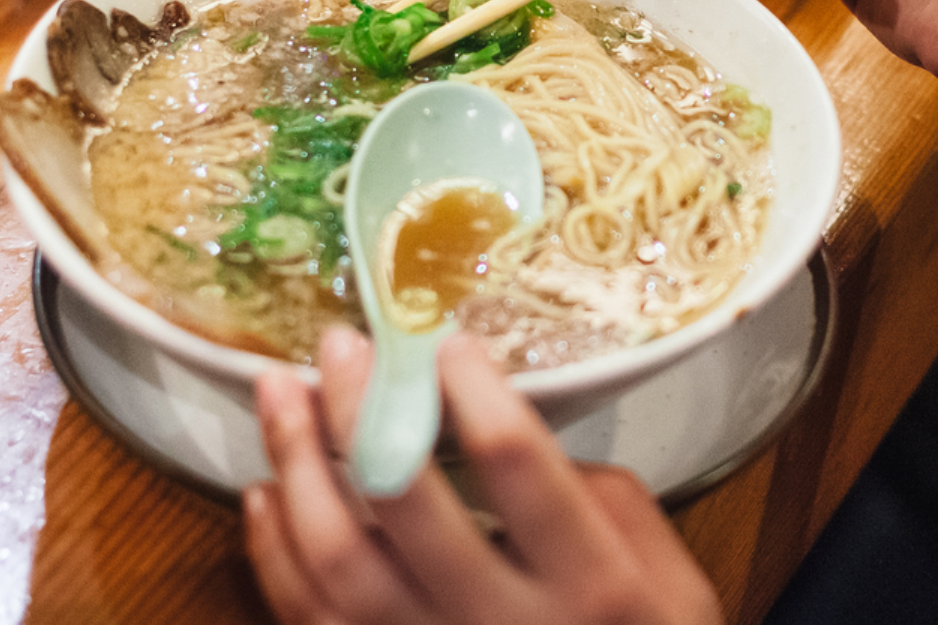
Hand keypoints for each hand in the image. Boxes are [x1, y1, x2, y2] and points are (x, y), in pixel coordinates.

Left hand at [245, 329, 721, 624]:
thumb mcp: (671, 584)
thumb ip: (605, 502)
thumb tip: (514, 429)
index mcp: (593, 589)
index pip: (519, 468)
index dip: (473, 392)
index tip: (446, 341)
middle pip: (404, 502)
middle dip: (362, 410)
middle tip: (342, 346)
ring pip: (336, 562)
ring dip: (295, 467)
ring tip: (280, 395)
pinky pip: (307, 617)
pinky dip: (272, 551)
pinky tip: (266, 491)